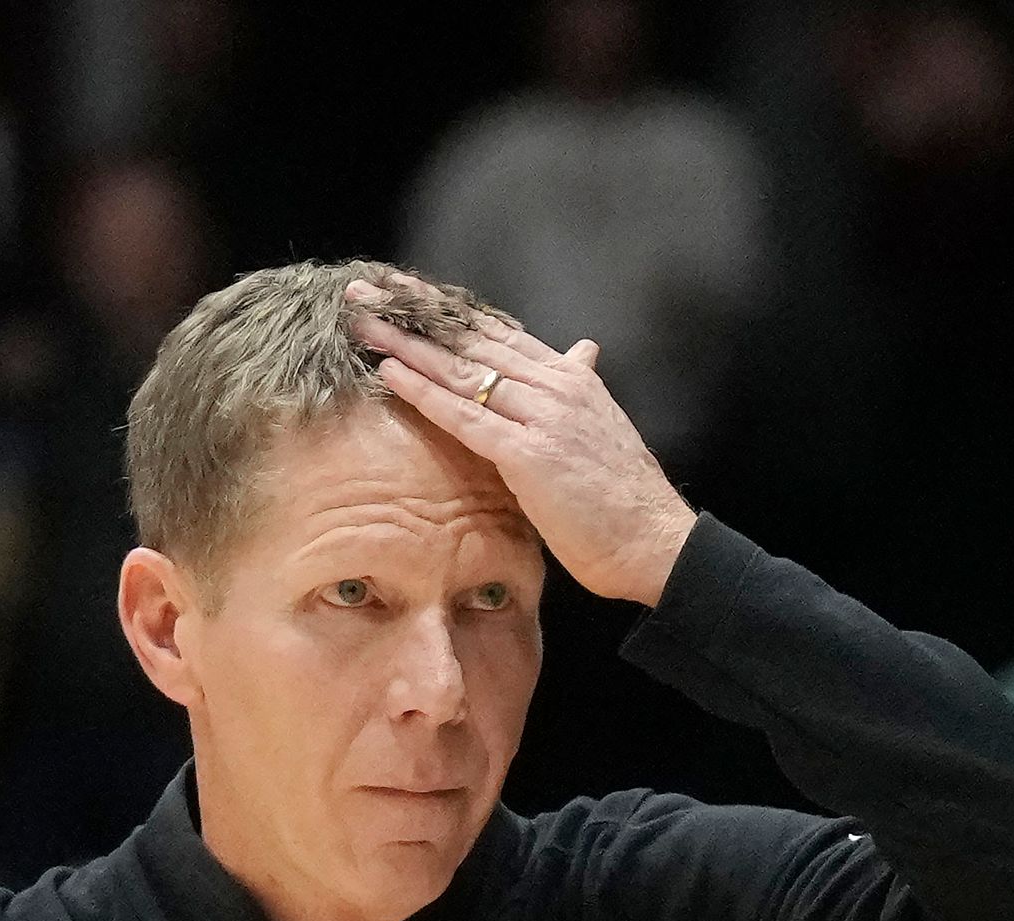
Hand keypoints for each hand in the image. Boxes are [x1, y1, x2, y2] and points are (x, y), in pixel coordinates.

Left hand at [351, 293, 694, 605]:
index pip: (495, 331)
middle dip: (414, 312)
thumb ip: (579, 385)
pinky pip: (465, 416)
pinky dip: (425, 392)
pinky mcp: (529, 454)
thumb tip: (583, 350)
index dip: (446, 309)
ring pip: (461, 369)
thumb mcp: (597, 425)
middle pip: (470, 339)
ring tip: (362, 320)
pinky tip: (389, 372)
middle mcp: (554, 384)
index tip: (403, 289)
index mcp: (567, 376)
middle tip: (365, 290)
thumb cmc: (620, 494)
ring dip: (406, 343)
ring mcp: (542, 416)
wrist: (652, 538)